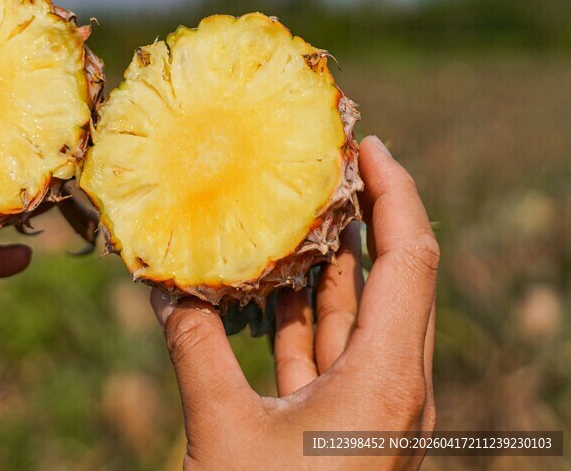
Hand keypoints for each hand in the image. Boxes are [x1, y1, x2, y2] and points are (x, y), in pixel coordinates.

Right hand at [152, 136, 438, 469]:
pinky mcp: (341, 427)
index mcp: (386, 380)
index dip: (394, 192)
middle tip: (323, 162)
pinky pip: (329, 350)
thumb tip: (161, 281)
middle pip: (393, 277)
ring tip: (288, 205)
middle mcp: (393, 388)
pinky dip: (300, 313)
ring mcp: (370, 409)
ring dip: (326, 263)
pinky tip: (261, 282)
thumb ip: (193, 347)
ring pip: (357, 314)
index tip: (365, 141)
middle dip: (360, 216)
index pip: (409, 258)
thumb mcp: (222, 428)